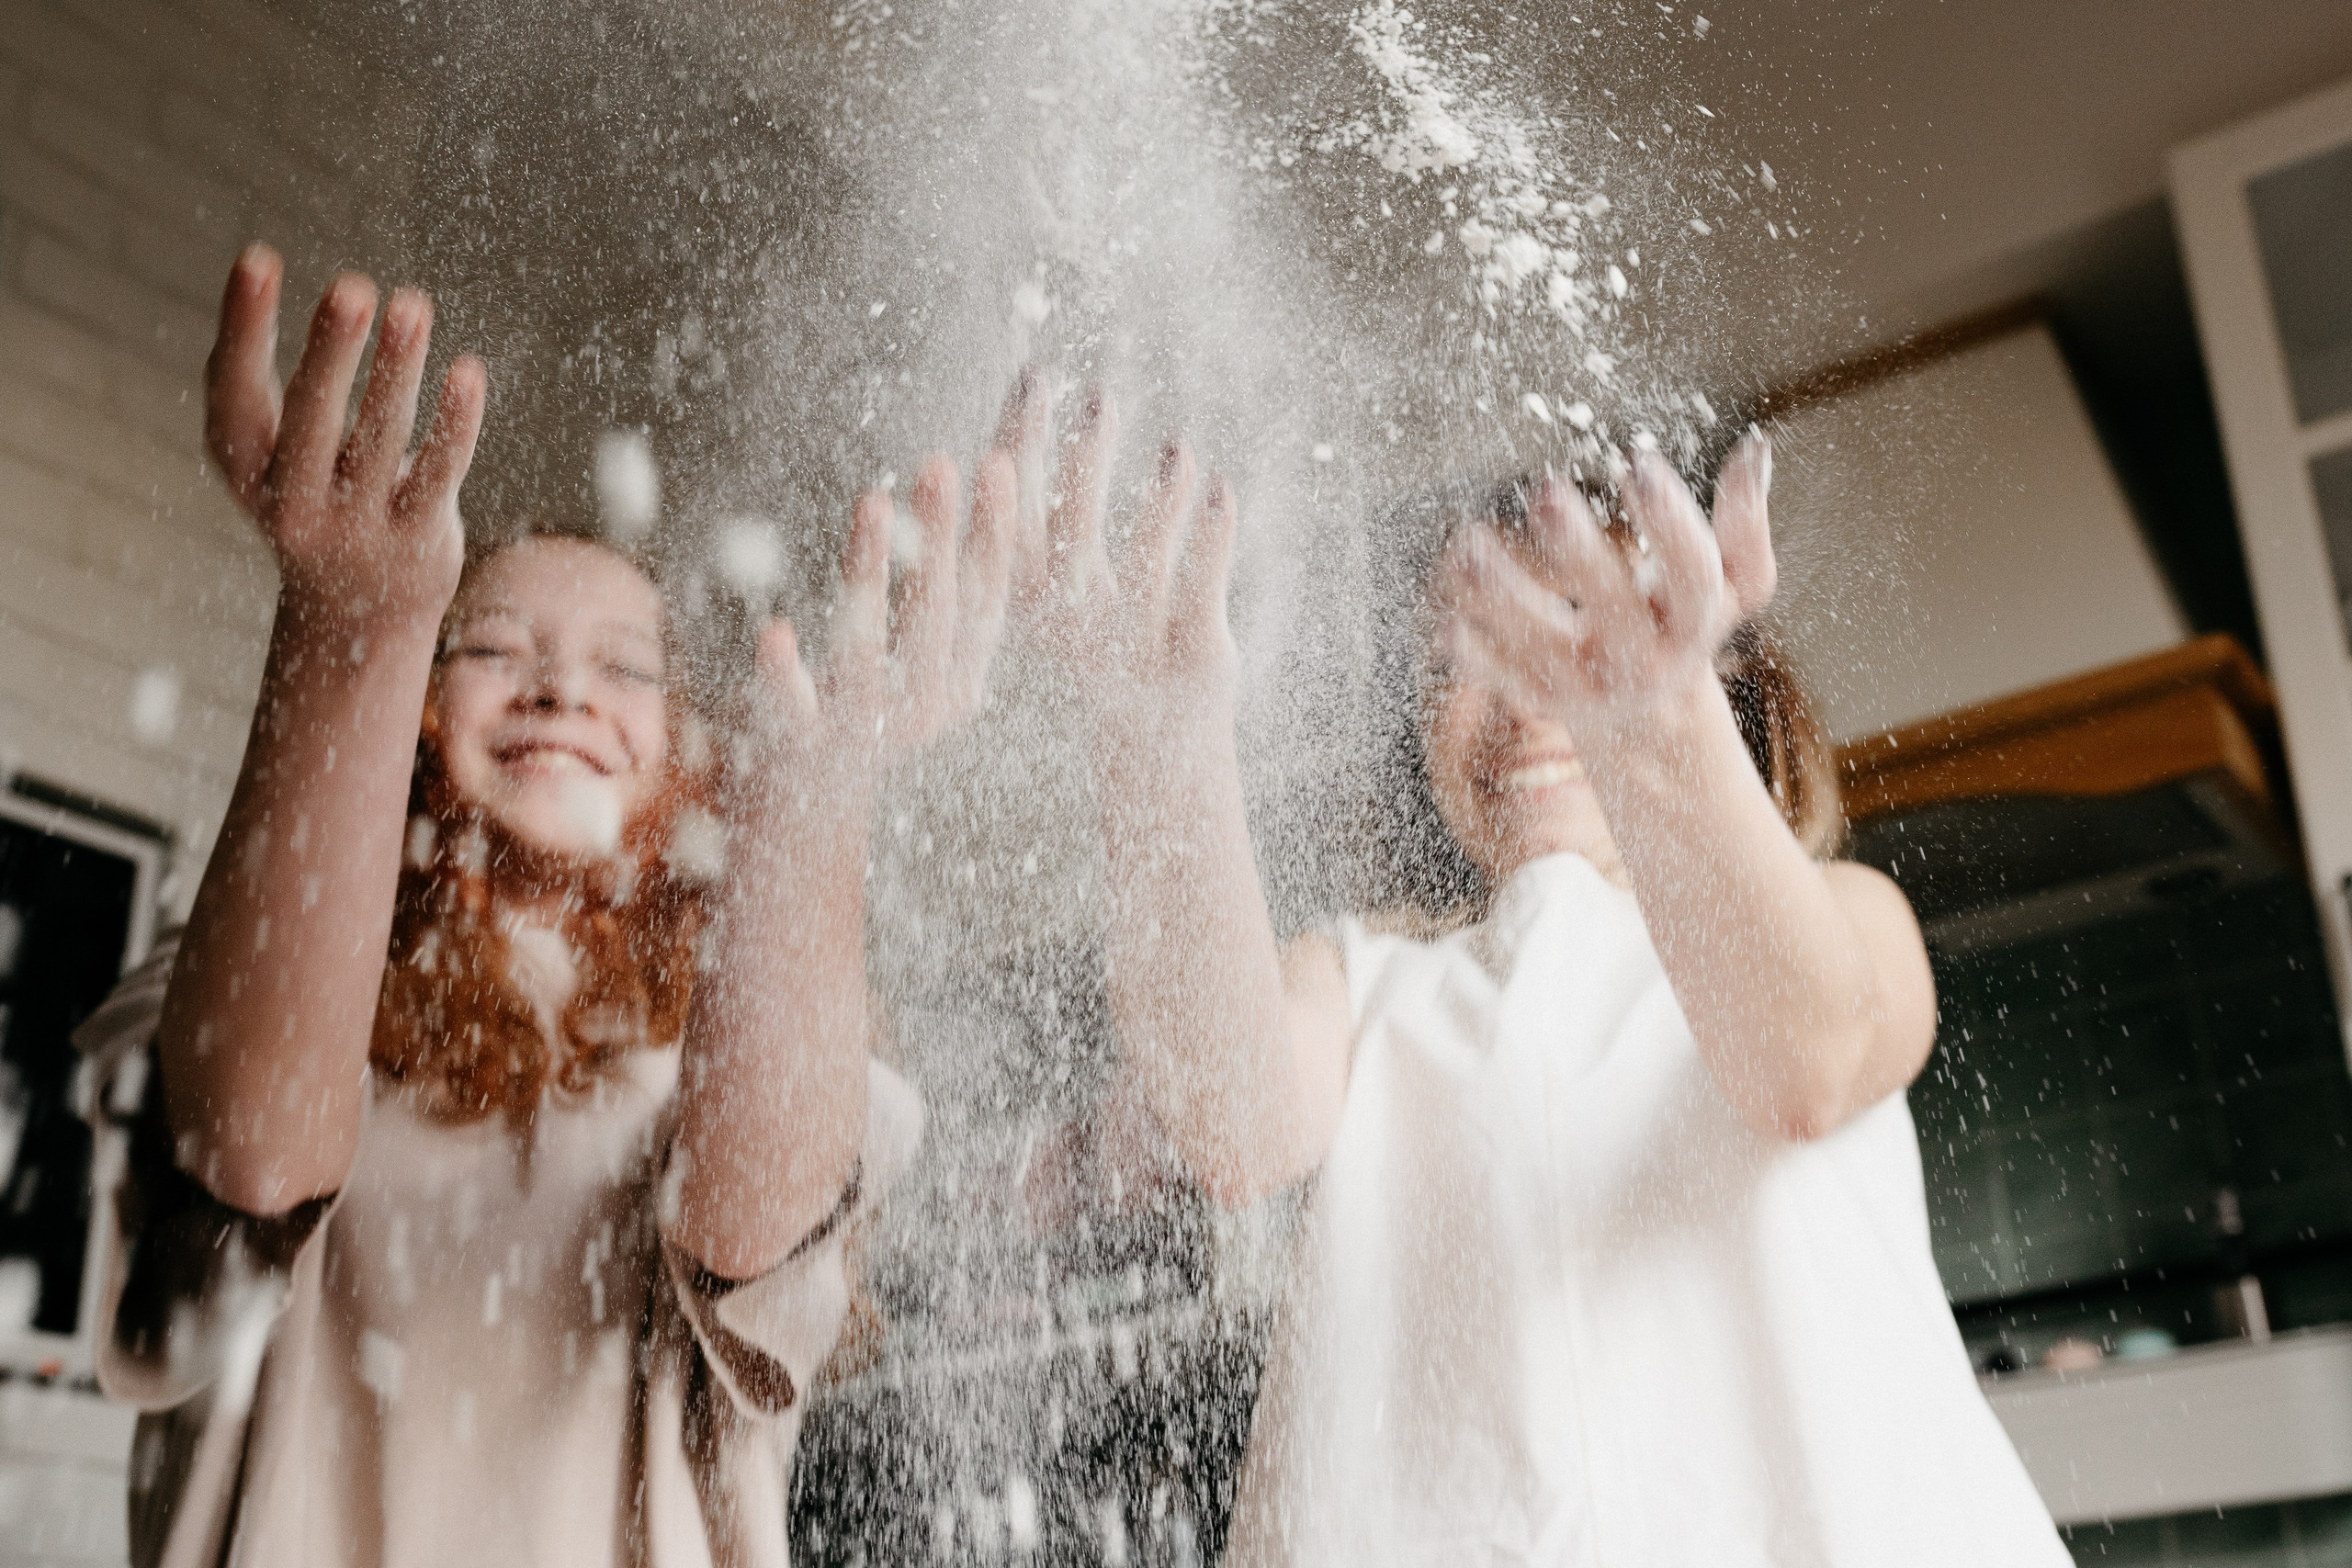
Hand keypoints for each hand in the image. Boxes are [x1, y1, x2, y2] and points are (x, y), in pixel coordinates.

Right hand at [205, 244, 486, 637]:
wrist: (356, 615)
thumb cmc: (305, 499)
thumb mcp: (262, 453)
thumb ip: (249, 379)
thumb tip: (249, 272)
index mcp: (245, 467)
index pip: (237, 390)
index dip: (243, 326)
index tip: (259, 257)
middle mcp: (293, 500)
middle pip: (312, 416)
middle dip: (332, 351)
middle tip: (353, 287)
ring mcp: (358, 524)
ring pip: (381, 436)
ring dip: (398, 368)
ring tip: (413, 304)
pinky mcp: (418, 537)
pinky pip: (438, 471)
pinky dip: (453, 422)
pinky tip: (466, 372)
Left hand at [736, 450, 1014, 799]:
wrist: (806, 808)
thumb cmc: (864, 708)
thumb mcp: (917, 660)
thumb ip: (940, 596)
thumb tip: (971, 494)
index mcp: (958, 684)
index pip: (983, 600)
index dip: (992, 535)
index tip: (1000, 466)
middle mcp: (921, 711)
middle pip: (934, 615)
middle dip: (940, 535)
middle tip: (941, 463)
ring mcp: (861, 732)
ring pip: (869, 647)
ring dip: (870, 571)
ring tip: (872, 501)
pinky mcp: (799, 748)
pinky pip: (793, 709)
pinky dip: (786, 675)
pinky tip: (776, 632)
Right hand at [996, 375, 1238, 721]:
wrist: (1157, 752)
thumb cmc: (1107, 643)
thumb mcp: (1067, 576)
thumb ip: (1050, 499)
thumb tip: (1029, 390)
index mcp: (1031, 602)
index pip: (1014, 517)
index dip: (1019, 449)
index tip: (1032, 378)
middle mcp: (1072, 630)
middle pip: (1068, 546)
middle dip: (1079, 471)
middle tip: (1099, 397)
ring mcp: (1132, 652)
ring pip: (1140, 579)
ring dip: (1157, 512)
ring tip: (1178, 447)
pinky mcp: (1189, 663)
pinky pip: (1200, 597)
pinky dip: (1212, 543)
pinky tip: (1222, 489)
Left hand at [1441, 432, 1773, 735]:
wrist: (1651, 719)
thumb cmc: (1685, 622)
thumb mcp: (1734, 585)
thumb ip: (1744, 522)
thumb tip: (1755, 445)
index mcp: (1695, 625)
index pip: (1691, 576)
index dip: (1669, 522)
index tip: (1638, 464)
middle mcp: (1644, 662)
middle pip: (1613, 611)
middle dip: (1579, 552)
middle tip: (1546, 489)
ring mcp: (1590, 686)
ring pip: (1543, 645)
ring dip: (1502, 596)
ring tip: (1467, 544)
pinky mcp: (1544, 700)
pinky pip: (1504, 677)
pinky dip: (1477, 655)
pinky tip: (1447, 623)